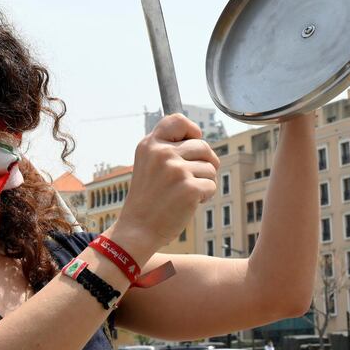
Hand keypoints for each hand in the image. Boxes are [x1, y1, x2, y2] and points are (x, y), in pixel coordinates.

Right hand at [111, 114, 219, 259]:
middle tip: (193, 178)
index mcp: (149, 145)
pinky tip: (188, 204)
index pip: (177, 120)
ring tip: (184, 193)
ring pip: (210, 167)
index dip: (192, 130)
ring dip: (204, 181)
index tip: (193, 142)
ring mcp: (176, 170)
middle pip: (202, 145)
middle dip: (205, 162)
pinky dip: (205, 196)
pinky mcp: (189, 188)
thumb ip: (167, 148)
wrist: (137, 229)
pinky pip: (212, 185)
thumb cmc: (147, 199)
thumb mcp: (147, 165)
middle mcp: (162, 153)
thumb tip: (199, 139)